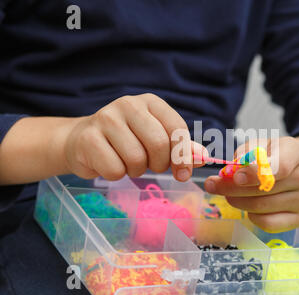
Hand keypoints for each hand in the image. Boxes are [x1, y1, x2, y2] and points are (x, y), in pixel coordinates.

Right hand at [62, 94, 205, 180]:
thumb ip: (181, 148)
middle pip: (159, 144)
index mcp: (151, 102)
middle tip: (149, 165)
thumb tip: (204, 158)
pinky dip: (116, 175)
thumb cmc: (126, 141)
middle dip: (159, 164)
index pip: (177, 128)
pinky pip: (115, 170)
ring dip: (136, 171)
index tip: (182, 174)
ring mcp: (106, 118)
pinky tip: (109, 163)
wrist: (81, 141)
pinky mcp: (88, 138)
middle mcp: (129, 104)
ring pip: (136, 159)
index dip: (183, 156)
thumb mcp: (156, 139)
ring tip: (127, 162)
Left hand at [204, 135, 298, 232]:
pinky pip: (268, 223)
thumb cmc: (272, 156)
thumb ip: (244, 154)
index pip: (280, 166)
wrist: (297, 170)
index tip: (235, 177)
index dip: (255, 173)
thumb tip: (228, 173)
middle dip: (232, 188)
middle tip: (213, 185)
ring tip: (228, 194)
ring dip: (237, 201)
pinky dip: (251, 216)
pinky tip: (247, 207)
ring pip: (261, 207)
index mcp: (295, 153)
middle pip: (263, 190)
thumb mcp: (259, 145)